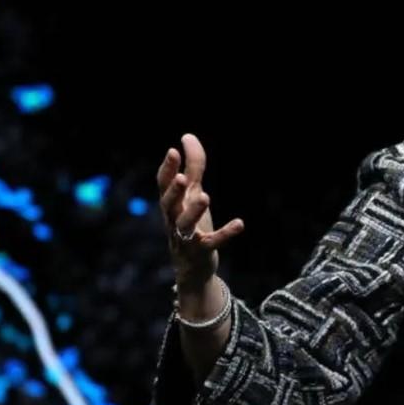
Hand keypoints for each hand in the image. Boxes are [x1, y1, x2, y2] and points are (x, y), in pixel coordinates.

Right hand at [156, 133, 244, 286]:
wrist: (192, 267)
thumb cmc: (191, 224)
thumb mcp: (192, 194)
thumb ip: (193, 167)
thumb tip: (187, 136)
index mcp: (171, 204)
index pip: (163, 185)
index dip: (167, 169)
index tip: (173, 151)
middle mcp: (174, 219)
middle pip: (168, 204)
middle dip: (174, 192)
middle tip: (182, 179)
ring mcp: (185, 237)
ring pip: (185, 224)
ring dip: (194, 211)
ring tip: (205, 197)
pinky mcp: (201, 251)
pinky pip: (212, 242)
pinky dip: (225, 233)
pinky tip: (240, 223)